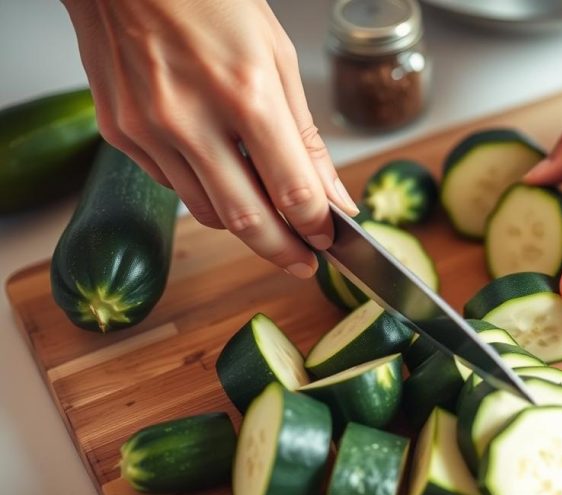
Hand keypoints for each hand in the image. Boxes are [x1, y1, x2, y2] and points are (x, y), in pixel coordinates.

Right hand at [62, 0, 358, 277]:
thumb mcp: (276, 57)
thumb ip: (306, 136)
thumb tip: (333, 196)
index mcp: (245, 93)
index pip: (292, 191)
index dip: (317, 227)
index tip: (330, 238)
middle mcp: (190, 118)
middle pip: (247, 220)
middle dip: (284, 251)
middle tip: (304, 261)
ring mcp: (148, 129)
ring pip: (207, 211)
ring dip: (245, 225)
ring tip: (270, 218)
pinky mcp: (119, 134)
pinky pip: (172, 185)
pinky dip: (205, 190)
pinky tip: (220, 172)